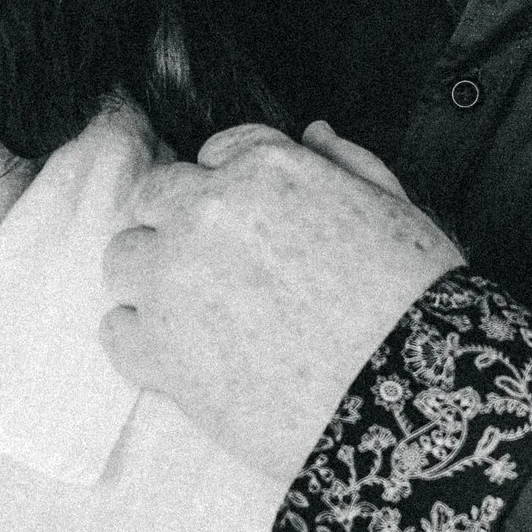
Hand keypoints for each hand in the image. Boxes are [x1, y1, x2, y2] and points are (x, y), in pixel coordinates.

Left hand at [102, 122, 464, 486]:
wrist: (407, 398)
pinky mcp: (159, 349)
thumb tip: (313, 132)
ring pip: (124, 260)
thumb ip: (346, 164)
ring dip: (153, 281)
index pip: (216, 154)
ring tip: (201, 318)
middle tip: (219, 273)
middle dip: (179, 226)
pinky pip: (116, 331)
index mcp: (265, 169)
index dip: (231, 191)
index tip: (249, 227)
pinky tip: (182, 357)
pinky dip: (141, 342)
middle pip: (155, 199)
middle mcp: (206, 212)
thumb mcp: (396, 212)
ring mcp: (174, 280)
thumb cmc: (415, 304)